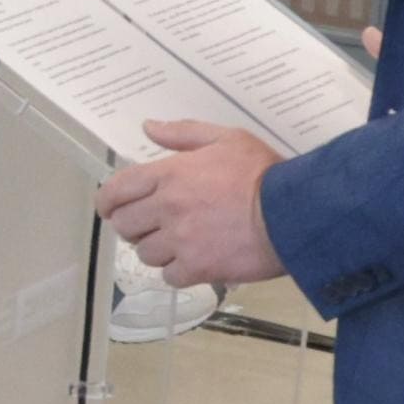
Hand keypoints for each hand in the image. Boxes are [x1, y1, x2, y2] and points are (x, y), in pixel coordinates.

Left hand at [94, 121, 291, 293]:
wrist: (295, 213)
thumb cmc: (263, 173)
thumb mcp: (227, 138)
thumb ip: (184, 133)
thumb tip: (148, 127)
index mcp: (168, 175)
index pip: (116, 191)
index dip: (107, 202)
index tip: (111, 208)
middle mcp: (166, 208)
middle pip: (125, 225)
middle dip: (133, 225)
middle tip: (151, 225)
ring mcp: (180, 241)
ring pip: (145, 253)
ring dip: (156, 249)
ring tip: (177, 243)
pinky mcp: (197, 268)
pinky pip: (168, 277)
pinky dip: (177, 271)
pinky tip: (193, 261)